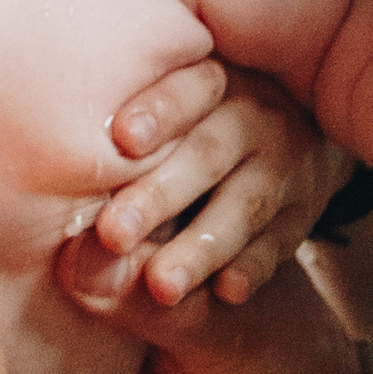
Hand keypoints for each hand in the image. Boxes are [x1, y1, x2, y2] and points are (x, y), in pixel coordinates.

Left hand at [58, 62, 347, 319]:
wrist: (280, 151)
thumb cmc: (189, 135)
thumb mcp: (169, 119)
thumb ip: (125, 150)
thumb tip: (72, 233)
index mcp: (215, 81)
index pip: (189, 88)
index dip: (158, 112)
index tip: (121, 141)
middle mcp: (255, 116)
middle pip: (206, 153)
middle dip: (159, 195)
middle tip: (113, 234)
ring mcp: (284, 166)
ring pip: (242, 206)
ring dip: (201, 247)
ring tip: (161, 285)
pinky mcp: (300, 214)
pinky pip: (277, 244)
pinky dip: (252, 268)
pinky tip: (225, 292)